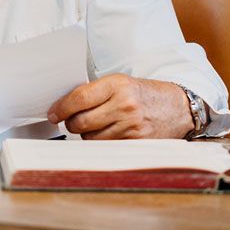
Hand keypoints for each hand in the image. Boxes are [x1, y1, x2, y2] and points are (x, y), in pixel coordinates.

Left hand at [46, 74, 193, 139]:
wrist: (177, 107)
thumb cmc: (143, 93)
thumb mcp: (120, 83)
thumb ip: (95, 92)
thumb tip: (64, 106)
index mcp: (117, 85)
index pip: (79, 98)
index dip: (61, 108)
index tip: (53, 114)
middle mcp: (124, 105)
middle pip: (81, 122)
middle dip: (70, 124)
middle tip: (69, 121)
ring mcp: (131, 126)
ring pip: (91, 138)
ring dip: (85, 134)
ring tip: (94, 125)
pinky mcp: (137, 142)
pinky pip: (106, 147)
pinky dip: (100, 143)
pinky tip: (106, 134)